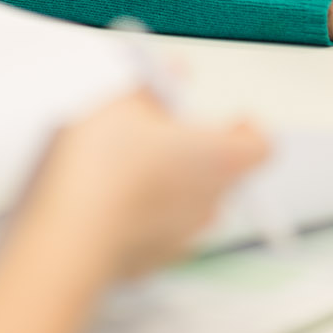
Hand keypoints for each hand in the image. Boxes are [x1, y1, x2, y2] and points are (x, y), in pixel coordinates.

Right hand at [29, 91, 267, 280]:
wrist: (71, 232)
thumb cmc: (103, 166)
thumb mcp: (124, 101)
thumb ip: (156, 84)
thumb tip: (175, 72)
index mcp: (218, 158)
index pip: (261, 146)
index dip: (250, 130)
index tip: (233, 118)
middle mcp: (210, 201)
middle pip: (226, 175)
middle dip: (201, 154)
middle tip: (166, 134)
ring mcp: (183, 237)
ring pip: (193, 206)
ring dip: (174, 187)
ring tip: (134, 169)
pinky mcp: (153, 261)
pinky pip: (160, 233)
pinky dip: (145, 218)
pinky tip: (111, 202)